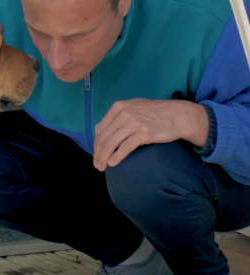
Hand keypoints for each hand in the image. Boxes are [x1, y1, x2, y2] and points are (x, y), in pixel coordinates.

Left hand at [93, 99, 208, 171]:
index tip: (96, 155)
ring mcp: (133, 122)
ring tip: (103, 167)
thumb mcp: (133, 109)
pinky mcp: (143, 132)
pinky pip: (125, 147)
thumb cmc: (156, 113)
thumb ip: (119, 117)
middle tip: (97, 165)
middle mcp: (123, 113)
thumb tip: (104, 131)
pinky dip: (117, 157)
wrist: (179, 115)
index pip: (100, 129)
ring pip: (111, 143)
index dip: (95, 144)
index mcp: (118, 107)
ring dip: (104, 158)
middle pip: (103, 137)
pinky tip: (113, 163)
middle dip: (97, 154)